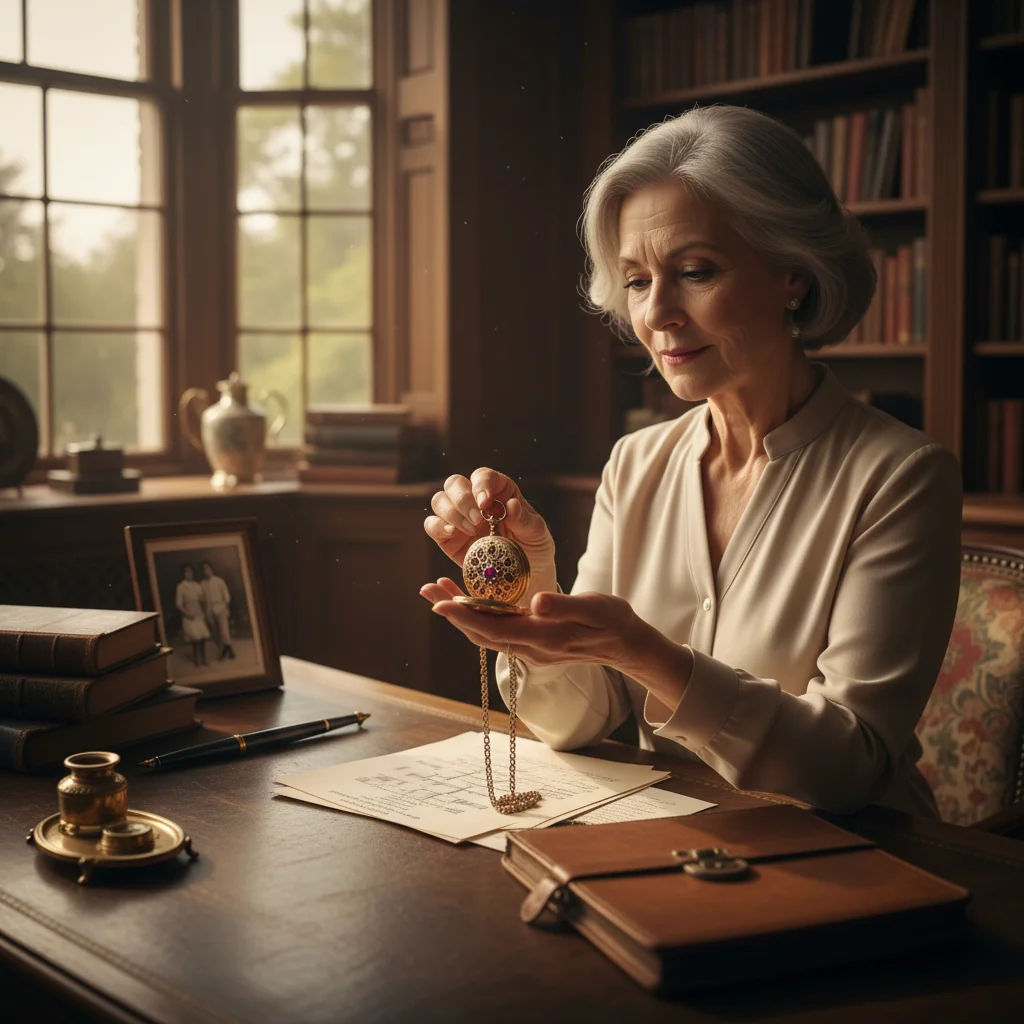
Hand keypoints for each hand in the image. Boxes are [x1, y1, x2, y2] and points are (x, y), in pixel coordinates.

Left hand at [418, 582, 635, 668]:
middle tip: (426, 589)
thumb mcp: (594, 608)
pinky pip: (498, 632)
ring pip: (487, 633)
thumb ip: (565, 605)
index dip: (464, 616)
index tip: (439, 603)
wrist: (626, 645)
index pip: (494, 628)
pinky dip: (479, 616)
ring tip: (439, 592)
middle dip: (452, 613)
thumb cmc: (613, 621)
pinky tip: (470, 602)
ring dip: (461, 614)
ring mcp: (531, 649)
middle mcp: (531, 648)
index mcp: (543, 637)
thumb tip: (535, 601)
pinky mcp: (534, 643)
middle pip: (481, 633)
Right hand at [423, 467, 556, 602]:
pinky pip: (431, 525)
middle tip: (478, 520)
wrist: (525, 577)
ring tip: (472, 530)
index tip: (485, 502)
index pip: (483, 476)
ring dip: (452, 512)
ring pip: (439, 500)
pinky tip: (453, 533)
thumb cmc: (533, 548)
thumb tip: (511, 504)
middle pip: (455, 483)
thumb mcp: (537, 533)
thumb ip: (525, 520)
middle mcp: (475, 500)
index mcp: (499, 491)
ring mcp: (458, 518)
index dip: (481, 484)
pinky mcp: (446, 538)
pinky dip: (437, 526)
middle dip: (463, 498)